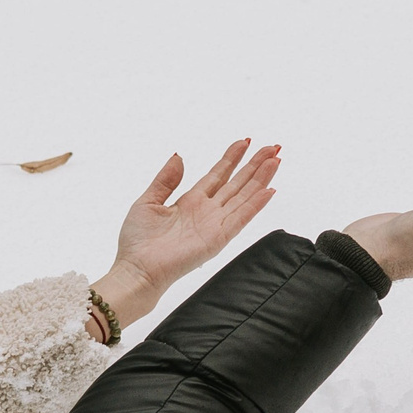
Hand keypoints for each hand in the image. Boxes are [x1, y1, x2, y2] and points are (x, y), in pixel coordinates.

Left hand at [89, 139, 281, 337]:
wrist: (137, 270)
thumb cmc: (137, 242)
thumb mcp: (148, 201)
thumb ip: (166, 179)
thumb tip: (179, 156)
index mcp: (190, 201)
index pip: (218, 175)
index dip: (232, 158)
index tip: (246, 141)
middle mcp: (207, 212)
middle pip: (237, 183)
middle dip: (255, 165)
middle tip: (273, 147)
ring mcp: (215, 224)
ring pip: (244, 197)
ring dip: (261, 179)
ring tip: (276, 160)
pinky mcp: (218, 238)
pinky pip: (241, 218)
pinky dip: (256, 204)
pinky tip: (269, 190)